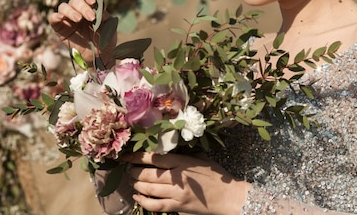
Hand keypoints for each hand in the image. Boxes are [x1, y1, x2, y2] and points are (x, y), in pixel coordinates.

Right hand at [48, 0, 115, 66]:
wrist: (100, 56)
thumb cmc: (105, 39)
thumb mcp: (109, 27)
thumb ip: (105, 16)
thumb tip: (99, 8)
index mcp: (91, 6)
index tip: (93, 2)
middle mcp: (78, 10)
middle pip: (76, 0)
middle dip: (83, 7)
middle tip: (91, 18)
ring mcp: (68, 18)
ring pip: (64, 6)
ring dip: (71, 11)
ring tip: (78, 20)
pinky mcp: (60, 28)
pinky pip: (53, 18)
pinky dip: (56, 16)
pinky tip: (62, 19)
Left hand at [125, 152, 249, 214]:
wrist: (228, 196)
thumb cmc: (217, 176)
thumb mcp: (202, 159)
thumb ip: (185, 155)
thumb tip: (167, 150)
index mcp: (184, 162)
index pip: (155, 158)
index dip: (138, 156)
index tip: (127, 155)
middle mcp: (178, 177)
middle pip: (148, 174)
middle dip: (134, 171)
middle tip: (129, 169)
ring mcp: (177, 193)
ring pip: (149, 189)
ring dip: (137, 184)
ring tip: (132, 180)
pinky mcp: (178, 206)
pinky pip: (155, 205)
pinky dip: (143, 201)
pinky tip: (137, 196)